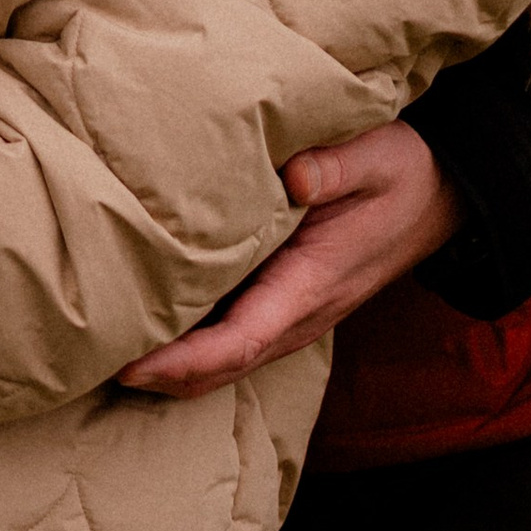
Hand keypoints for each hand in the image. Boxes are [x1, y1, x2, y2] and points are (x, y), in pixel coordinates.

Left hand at [115, 124, 463, 397]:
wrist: (442, 195)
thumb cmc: (403, 171)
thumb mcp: (377, 156)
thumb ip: (334, 165)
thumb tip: (292, 176)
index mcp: (313, 283)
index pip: (243, 340)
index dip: (187, 361)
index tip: (132, 367)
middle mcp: (300, 311)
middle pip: (223, 364)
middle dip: (161, 375)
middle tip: (88, 366)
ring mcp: (293, 311)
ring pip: (226, 357)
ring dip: (171, 366)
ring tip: (101, 354)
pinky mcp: (286, 298)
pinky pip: (234, 335)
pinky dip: (190, 345)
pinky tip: (146, 327)